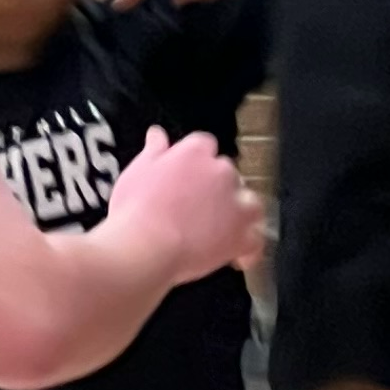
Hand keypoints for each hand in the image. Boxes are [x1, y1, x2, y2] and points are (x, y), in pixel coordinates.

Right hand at [105, 126, 265, 284]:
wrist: (144, 247)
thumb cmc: (134, 210)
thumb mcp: (136, 171)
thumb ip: (153, 150)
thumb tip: (157, 133)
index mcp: (195, 153)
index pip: (204, 146)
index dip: (197, 162)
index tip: (187, 176)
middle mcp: (221, 172)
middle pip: (227, 173)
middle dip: (216, 188)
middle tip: (195, 208)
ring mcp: (235, 204)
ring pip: (250, 202)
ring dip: (240, 212)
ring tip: (221, 228)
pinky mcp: (241, 235)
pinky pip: (256, 240)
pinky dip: (249, 248)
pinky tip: (239, 257)